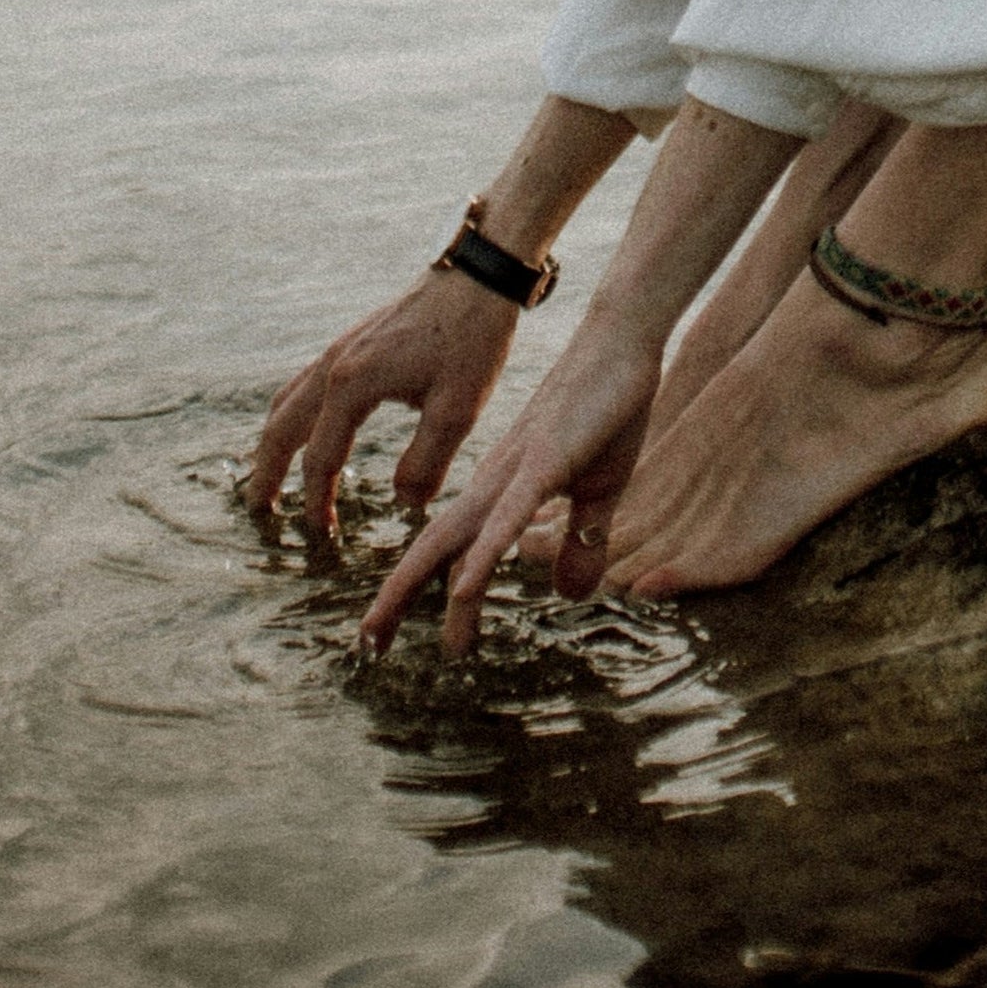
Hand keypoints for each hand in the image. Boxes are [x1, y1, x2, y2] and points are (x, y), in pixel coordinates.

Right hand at [248, 269, 516, 534]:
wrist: (481, 274)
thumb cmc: (472, 338)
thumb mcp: (458, 409)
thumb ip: (427, 462)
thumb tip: (404, 503)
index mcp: (352, 385)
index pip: (321, 458)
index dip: (317, 500)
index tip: (323, 532)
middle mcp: (334, 364)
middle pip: (281, 427)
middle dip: (267, 471)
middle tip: (260, 510)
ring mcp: (341, 347)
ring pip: (287, 400)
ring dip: (275, 440)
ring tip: (272, 473)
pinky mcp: (356, 338)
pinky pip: (305, 382)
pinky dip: (294, 413)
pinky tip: (309, 425)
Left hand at [359, 318, 660, 655]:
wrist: (621, 340)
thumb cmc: (609, 409)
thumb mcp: (600, 492)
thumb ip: (583, 542)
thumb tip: (569, 596)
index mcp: (502, 489)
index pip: (447, 548)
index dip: (414, 590)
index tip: (384, 634)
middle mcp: (495, 484)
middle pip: (432, 548)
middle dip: (395, 599)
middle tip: (365, 647)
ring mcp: (518, 472)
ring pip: (457, 538)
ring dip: (417, 586)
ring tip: (381, 632)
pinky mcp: (549, 462)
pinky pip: (510, 516)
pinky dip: (483, 555)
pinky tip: (463, 591)